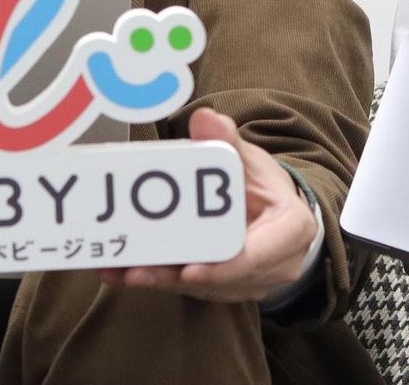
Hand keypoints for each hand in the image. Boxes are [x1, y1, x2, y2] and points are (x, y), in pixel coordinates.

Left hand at [97, 108, 316, 302]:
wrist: (277, 209)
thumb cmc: (265, 185)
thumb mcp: (251, 160)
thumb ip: (228, 141)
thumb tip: (205, 119)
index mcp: (290, 231)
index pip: (256, 256)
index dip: (222, 268)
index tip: (189, 270)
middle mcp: (275, 265)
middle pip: (220, 278)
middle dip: (173, 277)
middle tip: (133, 271)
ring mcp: (252, 282)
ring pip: (202, 288)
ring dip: (159, 281)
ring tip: (118, 271)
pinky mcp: (228, 288)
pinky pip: (193, 289)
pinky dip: (160, 280)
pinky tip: (122, 272)